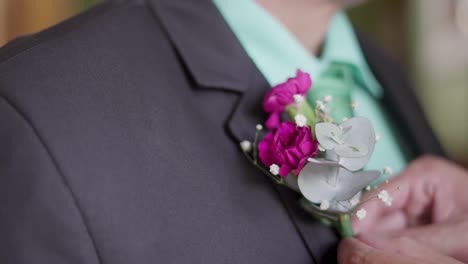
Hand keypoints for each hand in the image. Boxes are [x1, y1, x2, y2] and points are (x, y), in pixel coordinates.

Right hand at [339, 156, 467, 262]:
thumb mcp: (461, 232)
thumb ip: (416, 240)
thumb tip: (371, 244)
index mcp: (423, 176)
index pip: (378, 195)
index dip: (360, 219)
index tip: (349, 238)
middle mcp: (414, 190)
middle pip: (377, 215)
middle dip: (370, 236)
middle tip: (359, 254)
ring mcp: (415, 210)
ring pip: (383, 231)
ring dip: (379, 245)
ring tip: (372, 255)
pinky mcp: (417, 228)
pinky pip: (394, 241)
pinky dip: (390, 250)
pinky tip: (388, 255)